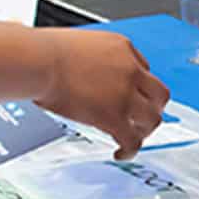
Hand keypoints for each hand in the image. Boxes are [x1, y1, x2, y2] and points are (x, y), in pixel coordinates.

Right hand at [35, 30, 169, 158]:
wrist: (39, 60)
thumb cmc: (45, 53)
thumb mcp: (79, 45)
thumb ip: (91, 58)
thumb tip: (80, 71)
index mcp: (122, 48)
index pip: (144, 68)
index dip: (137, 86)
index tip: (129, 95)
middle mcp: (130, 69)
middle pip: (160, 93)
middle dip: (152, 108)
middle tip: (142, 118)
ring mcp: (125, 94)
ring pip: (153, 118)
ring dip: (144, 130)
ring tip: (132, 137)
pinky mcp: (114, 116)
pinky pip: (133, 139)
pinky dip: (130, 150)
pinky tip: (121, 152)